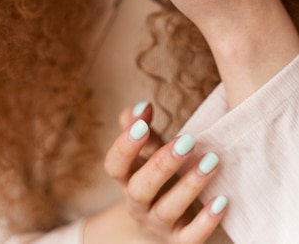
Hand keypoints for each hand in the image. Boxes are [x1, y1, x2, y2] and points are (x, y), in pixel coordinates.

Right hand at [100, 103, 226, 242]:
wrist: (164, 224)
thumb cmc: (157, 176)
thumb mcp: (146, 152)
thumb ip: (140, 126)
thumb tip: (143, 106)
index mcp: (126, 179)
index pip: (114, 166)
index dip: (125, 147)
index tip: (143, 125)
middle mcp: (138, 205)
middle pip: (141, 188)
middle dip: (162, 164)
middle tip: (187, 141)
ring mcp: (158, 226)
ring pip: (168, 210)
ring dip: (190, 185)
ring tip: (212, 161)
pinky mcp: (179, 242)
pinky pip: (191, 238)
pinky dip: (206, 221)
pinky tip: (221, 201)